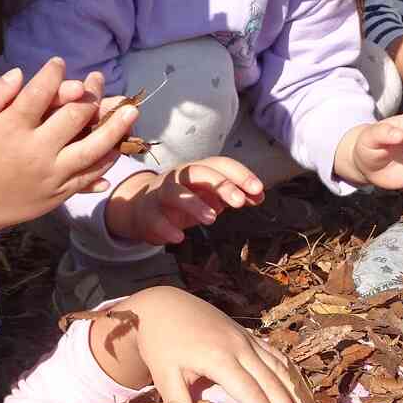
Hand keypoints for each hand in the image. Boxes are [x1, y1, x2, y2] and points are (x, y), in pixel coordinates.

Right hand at [0, 60, 136, 234]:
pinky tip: (119, 148)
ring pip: (91, 149)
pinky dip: (105, 162)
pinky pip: (87, 176)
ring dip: (114, 128)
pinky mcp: (57, 193)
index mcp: (10, 127)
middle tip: (98, 79)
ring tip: (132, 111)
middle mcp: (34, 149)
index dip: (52, 74)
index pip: (40, 93)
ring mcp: (50, 173)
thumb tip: (17, 75)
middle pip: (74, 116)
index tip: (59, 63)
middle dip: (90, 93)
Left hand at [93, 288, 316, 402]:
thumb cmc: (161, 340)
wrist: (164, 304)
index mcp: (219, 357)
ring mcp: (246, 338)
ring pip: (278, 366)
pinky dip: (288, 371)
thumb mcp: (163, 371)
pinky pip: (274, 354)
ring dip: (295, 392)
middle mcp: (239, 346)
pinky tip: (298, 387)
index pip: (249, 390)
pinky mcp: (247, 335)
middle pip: (270, 381)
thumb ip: (177, 401)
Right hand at [104, 156, 264, 245]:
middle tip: (240, 202)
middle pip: (198, 173)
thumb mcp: (209, 195)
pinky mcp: (148, 214)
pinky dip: (166, 228)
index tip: (258, 189)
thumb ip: (233, 195)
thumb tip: (260, 196)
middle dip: (220, 185)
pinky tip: (179, 238)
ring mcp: (161, 195)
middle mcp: (178, 178)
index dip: (240, 175)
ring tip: (212, 218)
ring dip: (194, 204)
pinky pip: (155, 219)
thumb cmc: (182, 200)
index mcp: (197, 171)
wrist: (142, 208)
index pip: (220, 165)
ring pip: (174, 192)